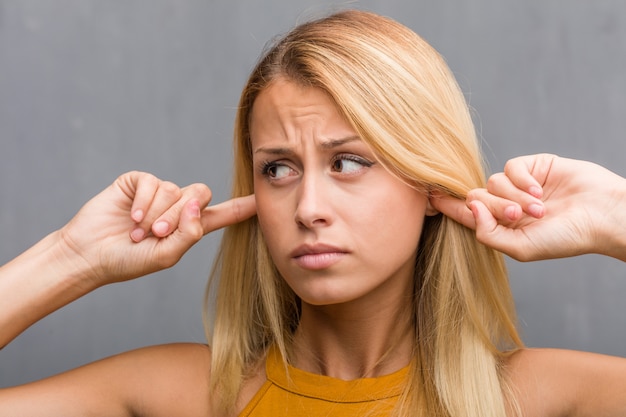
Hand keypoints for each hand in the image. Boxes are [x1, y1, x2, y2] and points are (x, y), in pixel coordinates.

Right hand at [58, 171, 255, 285]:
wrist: (90, 254)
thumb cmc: (128, 261)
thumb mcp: (165, 255)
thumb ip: (188, 233)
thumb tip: (196, 203)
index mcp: (189, 227)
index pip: (223, 214)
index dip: (242, 206)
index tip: (263, 198)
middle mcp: (177, 206)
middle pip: (199, 195)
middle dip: (178, 216)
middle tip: (156, 234)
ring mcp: (158, 193)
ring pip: (175, 190)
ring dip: (156, 214)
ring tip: (138, 231)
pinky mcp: (138, 182)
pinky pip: (153, 182)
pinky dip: (144, 202)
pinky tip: (131, 216)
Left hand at [431, 154, 625, 261]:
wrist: (602, 216)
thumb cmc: (565, 238)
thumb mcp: (521, 247)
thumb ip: (489, 234)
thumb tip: (470, 209)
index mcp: (502, 226)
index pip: (468, 214)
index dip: (449, 206)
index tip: (429, 198)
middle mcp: (507, 205)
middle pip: (477, 197)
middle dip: (495, 207)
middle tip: (520, 215)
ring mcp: (519, 185)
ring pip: (493, 182)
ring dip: (515, 196)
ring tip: (540, 209)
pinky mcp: (533, 166)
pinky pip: (511, 167)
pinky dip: (522, 179)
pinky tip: (539, 191)